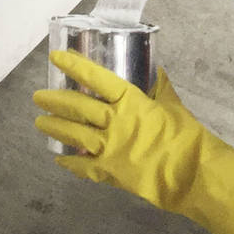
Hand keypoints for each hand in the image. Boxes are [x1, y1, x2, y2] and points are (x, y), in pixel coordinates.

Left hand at [35, 55, 233, 233]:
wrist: (194, 175)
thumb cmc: (187, 137)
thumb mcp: (173, 105)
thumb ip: (159, 89)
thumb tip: (155, 71)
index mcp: (130, 101)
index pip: (96, 78)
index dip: (75, 66)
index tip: (56, 58)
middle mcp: (115, 122)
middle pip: (78, 107)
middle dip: (55, 101)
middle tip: (38, 97)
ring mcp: (111, 148)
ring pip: (75, 135)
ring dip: (56, 128)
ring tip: (40, 123)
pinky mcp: (112, 172)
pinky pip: (85, 166)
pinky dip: (71, 162)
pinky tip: (59, 158)